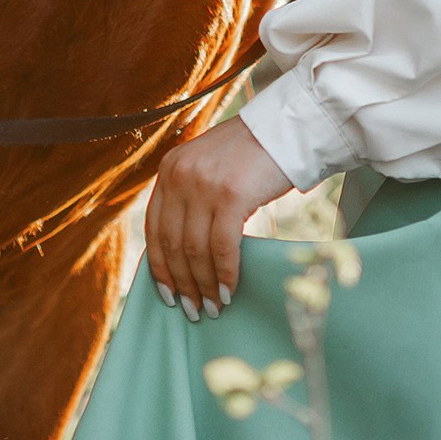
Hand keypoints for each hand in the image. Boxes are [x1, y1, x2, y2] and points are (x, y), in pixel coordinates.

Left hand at [146, 118, 290, 318]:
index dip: (159, 267)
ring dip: (203, 286)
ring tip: (212, 308)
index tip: (168, 295)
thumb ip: (190, 198)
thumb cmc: (252, 155)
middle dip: (181, 284)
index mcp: (170, 168)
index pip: (153, 228)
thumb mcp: (208, 169)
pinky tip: (229, 292)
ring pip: (194, 250)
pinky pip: (221, 247)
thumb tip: (182, 255)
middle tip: (193, 311)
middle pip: (172, 244)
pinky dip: (225, 275)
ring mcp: (204, 184)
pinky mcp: (230, 194)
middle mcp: (180, 174)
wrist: (286, 129)